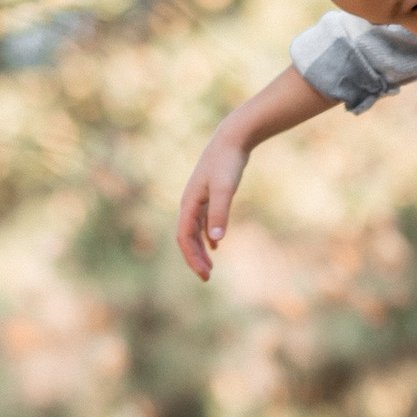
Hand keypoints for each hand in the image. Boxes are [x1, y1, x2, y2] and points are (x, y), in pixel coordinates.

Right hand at [176, 122, 249, 282]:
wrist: (232, 139)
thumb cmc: (227, 163)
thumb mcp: (225, 189)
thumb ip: (220, 213)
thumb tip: (216, 239)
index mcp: (189, 204)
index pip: (184, 238)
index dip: (192, 258)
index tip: (205, 275)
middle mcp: (189, 203)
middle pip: (186, 237)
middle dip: (195, 258)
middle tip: (207, 277)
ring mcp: (198, 199)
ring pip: (194, 230)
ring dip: (200, 249)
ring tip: (210, 267)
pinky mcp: (208, 194)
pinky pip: (203, 221)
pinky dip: (207, 235)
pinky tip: (216, 244)